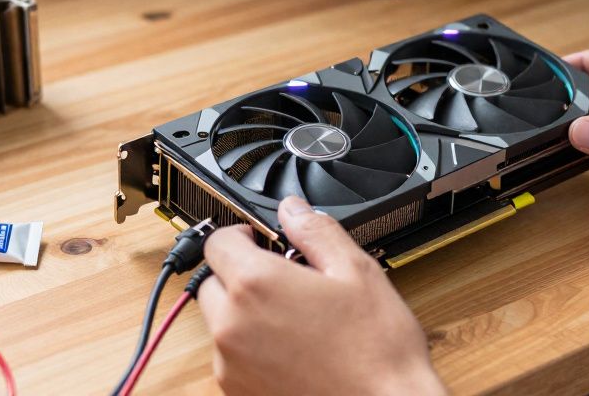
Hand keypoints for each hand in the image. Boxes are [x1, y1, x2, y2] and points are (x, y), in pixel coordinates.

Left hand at [196, 197, 445, 395]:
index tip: (263, 240)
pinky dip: (251, 347)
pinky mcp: (238, 392)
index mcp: (256, 285)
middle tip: (284, 279)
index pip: (217, 241)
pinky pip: (231, 357)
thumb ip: (316, 231)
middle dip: (240, 274)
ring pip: (220, 322)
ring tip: (295, 317)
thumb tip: (293, 210)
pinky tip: (294, 347)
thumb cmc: (376, 351)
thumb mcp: (356, 271)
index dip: (241, 234)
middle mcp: (233, 326)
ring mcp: (232, 365)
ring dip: (244, 312)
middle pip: (212, 282)